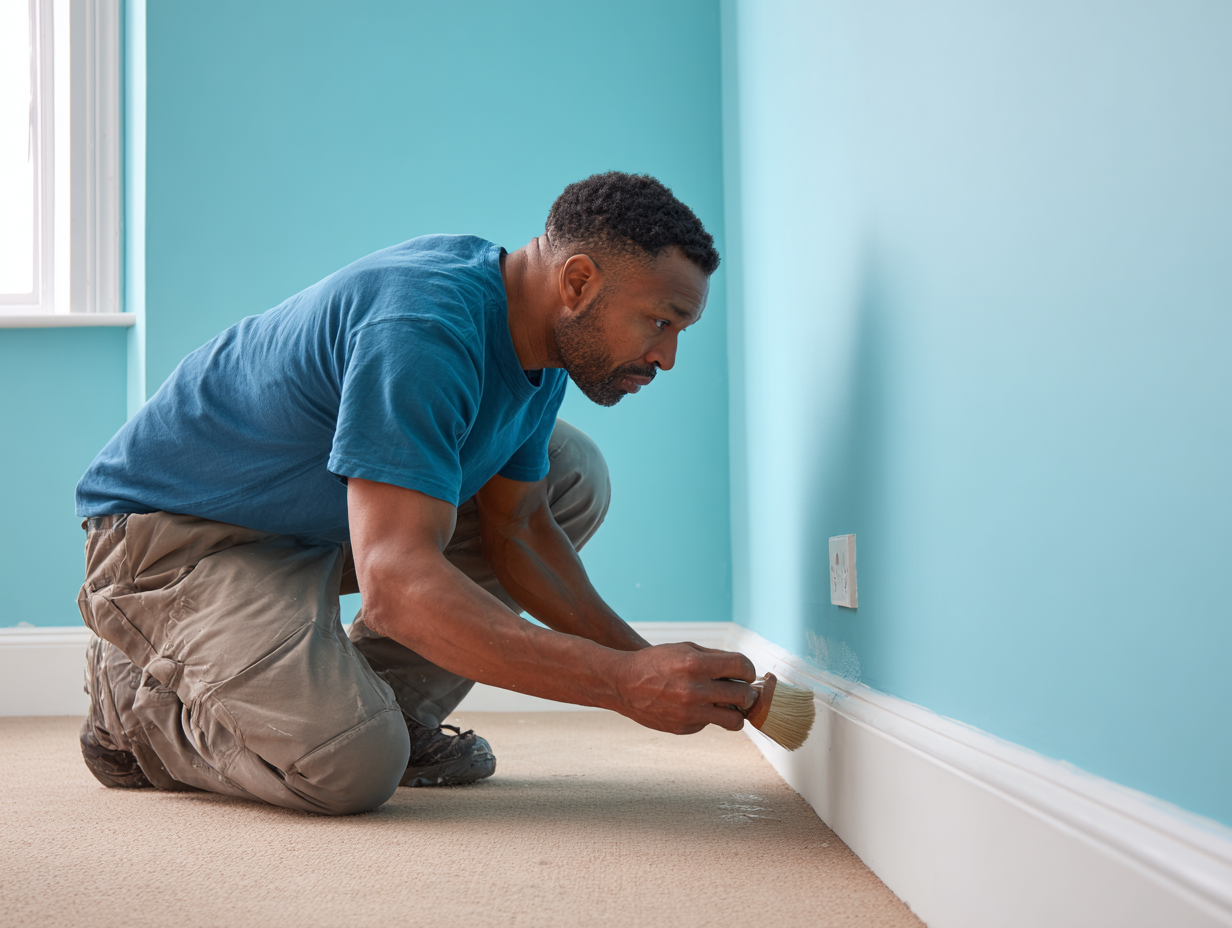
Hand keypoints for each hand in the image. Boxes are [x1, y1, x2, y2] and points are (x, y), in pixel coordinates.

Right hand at [612, 642, 757, 734]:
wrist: (623, 683)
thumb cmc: (656, 662)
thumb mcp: (684, 649)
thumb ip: (715, 658)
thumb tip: (743, 669)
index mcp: (695, 664)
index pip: (741, 666)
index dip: (749, 669)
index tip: (746, 673)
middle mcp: (694, 690)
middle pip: (743, 694)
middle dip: (747, 691)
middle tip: (743, 690)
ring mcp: (689, 712)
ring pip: (735, 719)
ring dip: (737, 711)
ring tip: (730, 704)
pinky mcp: (684, 728)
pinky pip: (710, 724)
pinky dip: (708, 716)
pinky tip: (694, 706)